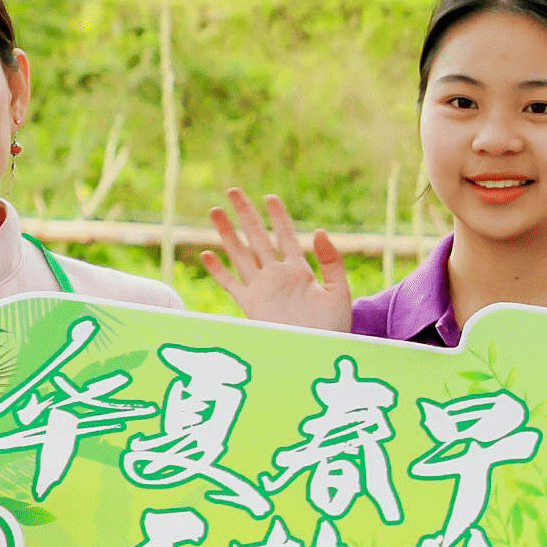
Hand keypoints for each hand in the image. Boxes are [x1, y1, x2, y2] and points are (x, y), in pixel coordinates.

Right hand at [198, 188, 353, 328]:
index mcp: (299, 271)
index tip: (270, 196)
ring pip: (240, 255)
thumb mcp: (339, 291)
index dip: (278, 216)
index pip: (286, 236)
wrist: (318, 355)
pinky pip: (230, 284)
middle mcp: (277, 276)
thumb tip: (319, 231)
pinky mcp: (250, 306)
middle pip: (258, 238)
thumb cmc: (333, 328)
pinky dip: (218, 270)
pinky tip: (206, 254)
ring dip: (227, 234)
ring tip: (215, 212)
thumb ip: (331, 262)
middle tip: (232, 191)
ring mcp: (262, 290)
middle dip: (245, 215)